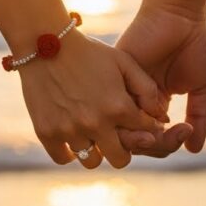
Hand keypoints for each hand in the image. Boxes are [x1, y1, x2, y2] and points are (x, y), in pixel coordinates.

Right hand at [18, 30, 169, 168]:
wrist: (45, 43)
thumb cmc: (88, 51)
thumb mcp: (123, 62)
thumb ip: (146, 88)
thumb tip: (160, 116)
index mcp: (118, 106)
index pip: (145, 132)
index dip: (146, 128)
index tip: (139, 122)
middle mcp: (96, 123)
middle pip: (121, 160)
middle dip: (124, 150)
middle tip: (116, 137)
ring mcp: (70, 129)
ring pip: (91, 162)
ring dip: (95, 151)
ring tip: (92, 136)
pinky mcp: (47, 132)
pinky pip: (63, 158)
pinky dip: (69, 151)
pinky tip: (72, 136)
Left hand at [116, 0, 205, 155]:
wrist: (181, 10)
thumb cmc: (194, 42)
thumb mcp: (203, 85)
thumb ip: (200, 116)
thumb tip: (193, 149)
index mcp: (155, 101)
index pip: (153, 136)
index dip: (168, 143)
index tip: (186, 132)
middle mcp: (136, 98)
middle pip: (137, 137)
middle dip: (159, 144)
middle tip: (178, 134)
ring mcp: (124, 88)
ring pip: (124, 128)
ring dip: (147, 136)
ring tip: (166, 128)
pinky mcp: (116, 75)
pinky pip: (119, 106)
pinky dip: (138, 117)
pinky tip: (156, 114)